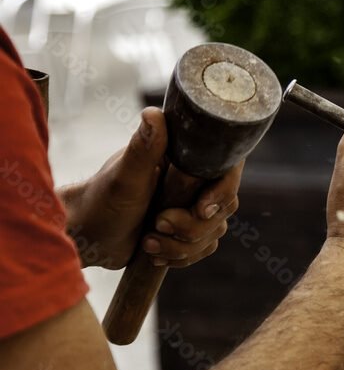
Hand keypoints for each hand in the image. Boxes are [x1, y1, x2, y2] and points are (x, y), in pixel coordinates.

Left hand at [62, 108, 242, 269]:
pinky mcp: (189, 228)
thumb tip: (154, 114)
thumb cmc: (102, 199)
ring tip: (148, 242)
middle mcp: (194, 179)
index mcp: (185, 157)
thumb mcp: (126, 175)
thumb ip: (144, 147)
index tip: (201, 210)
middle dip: (192, 226)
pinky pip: (206, 247)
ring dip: (182, 244)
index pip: (227, 170)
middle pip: (224, 207)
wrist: (89, 235)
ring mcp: (193, 204)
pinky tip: (155, 252)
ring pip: (215, 231)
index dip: (222, 192)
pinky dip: (182, 255)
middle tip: (157, 224)